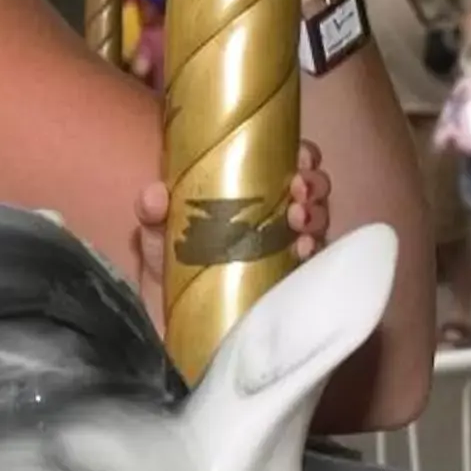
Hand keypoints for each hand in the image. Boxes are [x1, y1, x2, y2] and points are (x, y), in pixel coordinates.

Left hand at [134, 140, 329, 324]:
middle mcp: (276, 215)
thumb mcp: (157, 230)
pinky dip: (312, 254)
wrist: (169, 314)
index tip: (299, 159)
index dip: (303, 156)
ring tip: (298, 220)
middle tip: (299, 191)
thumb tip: (155, 195)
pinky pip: (312, 266)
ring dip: (315, 217)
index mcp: (252, 190)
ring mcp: (285, 249)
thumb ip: (152, 210)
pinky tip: (302, 250)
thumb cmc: (170, 260)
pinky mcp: (287, 282)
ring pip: (318, 224)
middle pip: (313, 191)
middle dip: (313, 185)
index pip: (290, 162)